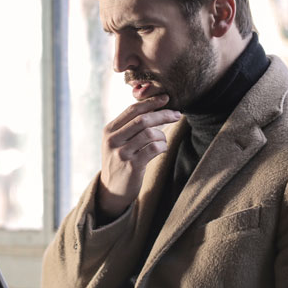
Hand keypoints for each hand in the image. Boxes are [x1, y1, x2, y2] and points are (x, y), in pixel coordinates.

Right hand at [97, 95, 180, 217]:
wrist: (111, 189)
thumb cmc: (120, 161)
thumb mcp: (117, 142)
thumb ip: (129, 126)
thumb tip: (154, 107)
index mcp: (109, 130)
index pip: (132, 110)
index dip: (151, 102)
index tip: (166, 98)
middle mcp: (113, 140)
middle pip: (143, 120)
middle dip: (163, 114)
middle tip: (177, 114)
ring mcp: (122, 153)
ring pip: (150, 134)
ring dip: (162, 135)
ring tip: (163, 141)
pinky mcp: (132, 166)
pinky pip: (154, 149)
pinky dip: (162, 146)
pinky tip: (161, 149)